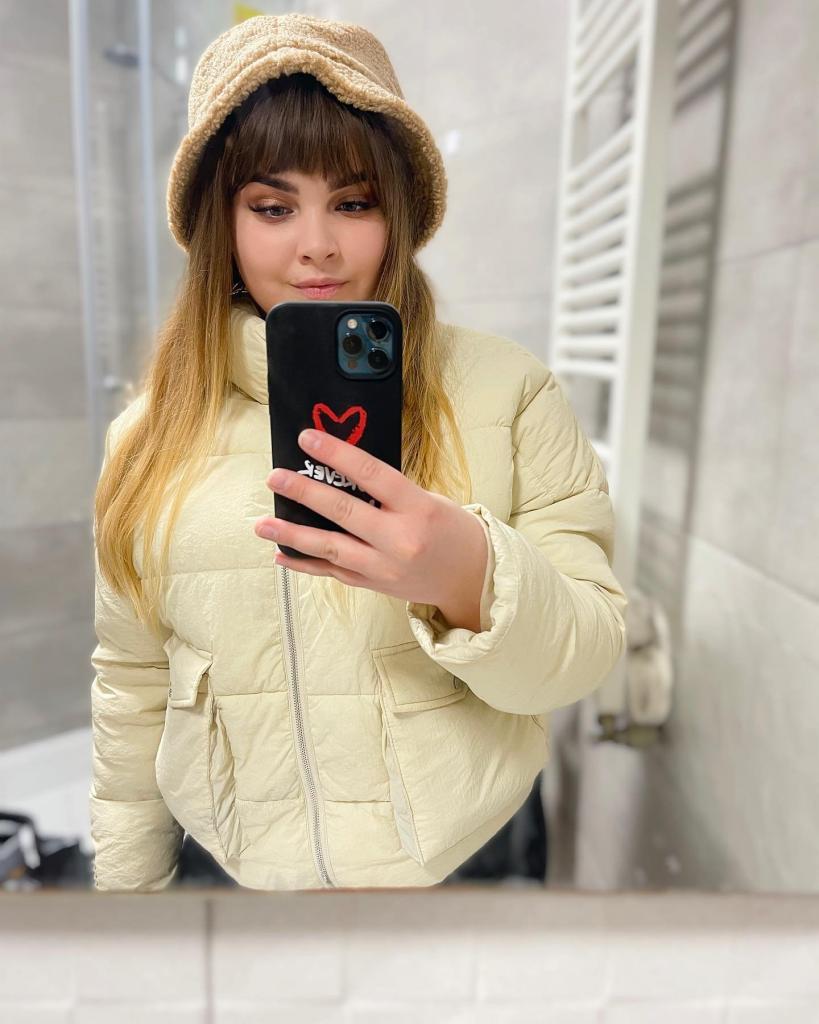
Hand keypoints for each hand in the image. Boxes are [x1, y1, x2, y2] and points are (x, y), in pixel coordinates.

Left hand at [254, 428, 488, 618]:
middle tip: (275, 478)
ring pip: (331, 548)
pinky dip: (305, 563)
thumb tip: (339, 473)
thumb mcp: (428, 500)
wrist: (471, 578)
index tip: (307, 439)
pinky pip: (333, 572)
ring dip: (292, 535)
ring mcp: (384, 567)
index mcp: (417, 509)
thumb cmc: (450, 530)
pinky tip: (281, 554)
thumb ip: (388, 491)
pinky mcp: (374, 585)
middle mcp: (399, 540)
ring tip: (262, 524)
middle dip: (304, 493)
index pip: (371, 475)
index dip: (337, 454)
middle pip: (344, 512)